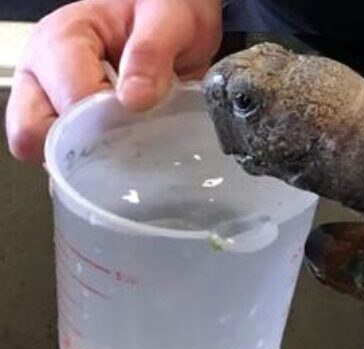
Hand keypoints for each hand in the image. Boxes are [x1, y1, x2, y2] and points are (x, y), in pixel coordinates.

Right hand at [6, 0, 221, 161]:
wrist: (176, 23)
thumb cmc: (164, 13)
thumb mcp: (168, 19)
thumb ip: (151, 51)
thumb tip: (134, 99)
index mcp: (61, 39)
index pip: (68, 97)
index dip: (105, 118)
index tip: (139, 118)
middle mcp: (45, 71)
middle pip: (32, 129)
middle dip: (79, 146)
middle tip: (127, 139)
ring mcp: (52, 100)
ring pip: (42, 149)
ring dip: (82, 158)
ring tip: (126, 144)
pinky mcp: (69, 123)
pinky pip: (66, 157)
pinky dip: (91, 162)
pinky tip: (123, 151)